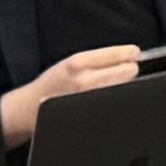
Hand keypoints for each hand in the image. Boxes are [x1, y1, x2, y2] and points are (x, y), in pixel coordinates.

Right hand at [0, 43, 143, 147]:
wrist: (31, 108)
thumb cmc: (53, 84)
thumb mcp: (70, 63)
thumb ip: (97, 59)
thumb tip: (127, 56)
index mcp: (78, 63)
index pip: (118, 54)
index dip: (129, 53)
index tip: (134, 54)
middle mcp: (85, 80)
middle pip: (128, 72)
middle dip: (128, 70)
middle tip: (125, 70)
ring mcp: (90, 98)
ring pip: (125, 87)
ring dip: (124, 84)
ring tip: (113, 84)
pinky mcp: (94, 112)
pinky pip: (116, 102)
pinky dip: (118, 98)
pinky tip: (110, 97)